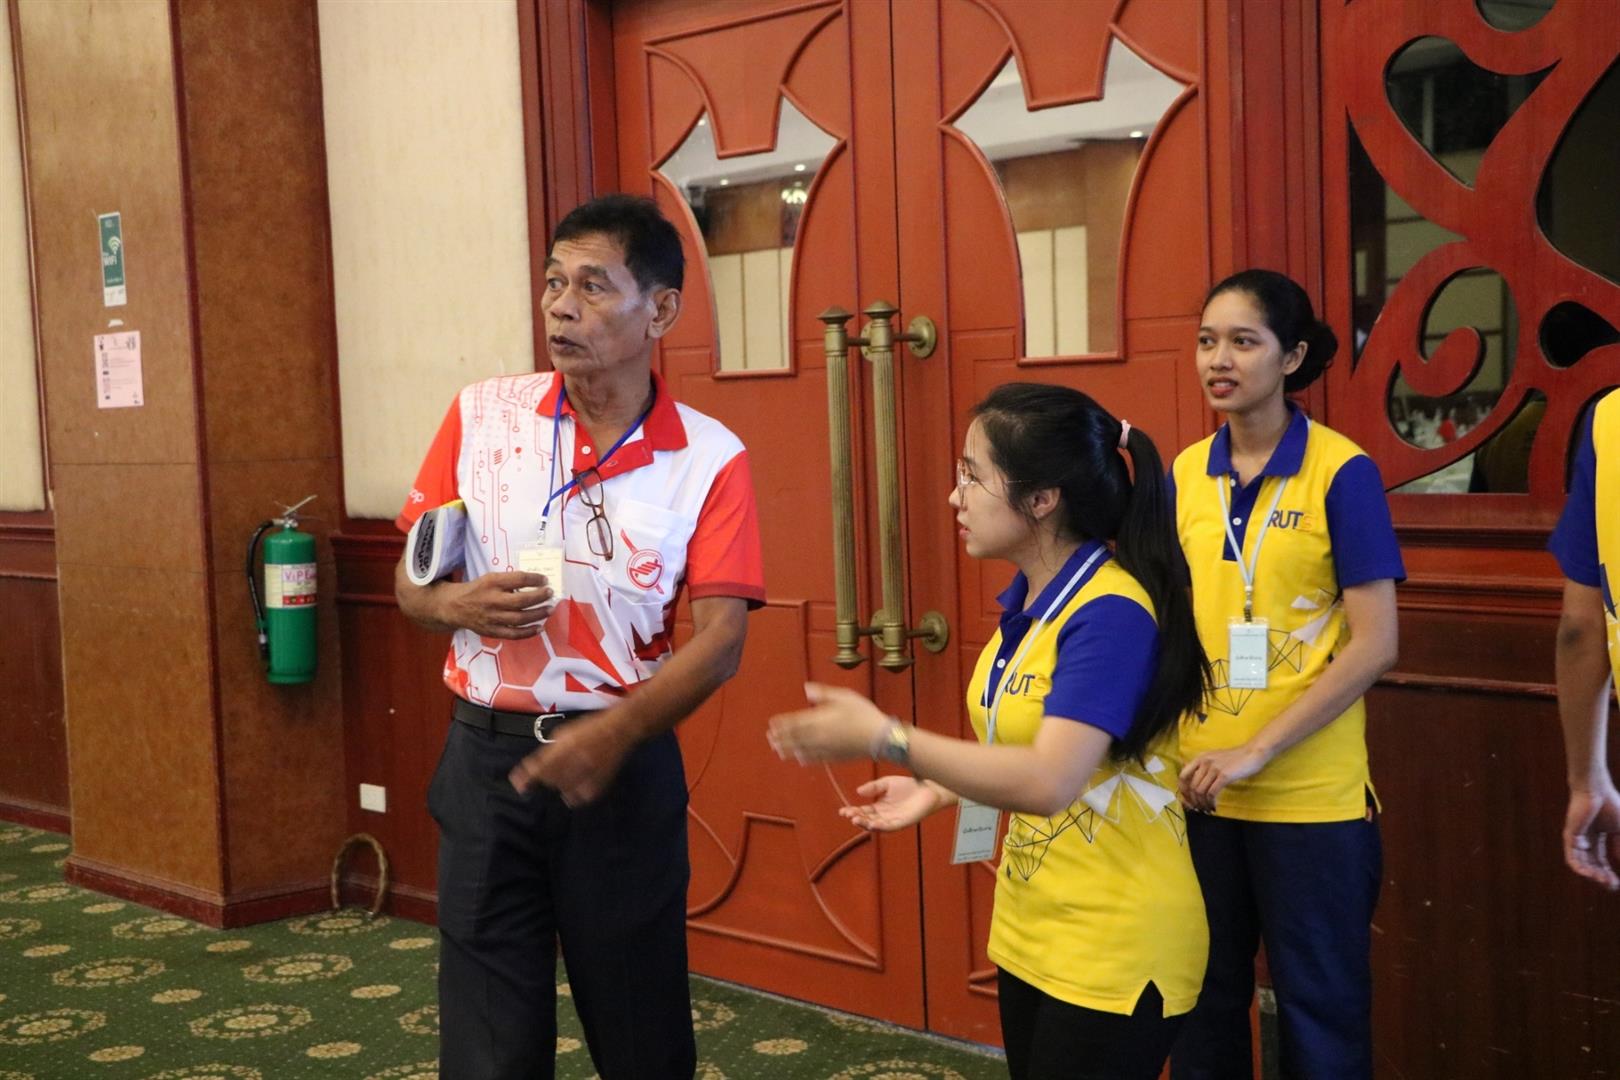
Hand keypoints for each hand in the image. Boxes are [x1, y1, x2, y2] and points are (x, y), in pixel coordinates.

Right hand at [441, 571, 553, 638]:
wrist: (454, 607)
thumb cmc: (478, 590)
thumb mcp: (491, 578)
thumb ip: (509, 581)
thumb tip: (535, 583)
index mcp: (492, 583)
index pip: (517, 579)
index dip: (534, 579)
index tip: (545, 579)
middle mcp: (492, 600)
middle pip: (520, 601)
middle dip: (539, 597)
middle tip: (550, 594)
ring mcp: (492, 618)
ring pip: (519, 619)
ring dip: (538, 615)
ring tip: (550, 609)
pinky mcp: (492, 631)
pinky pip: (513, 634)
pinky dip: (528, 632)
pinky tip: (540, 628)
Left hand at [509, 711, 634, 805]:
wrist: (620, 729)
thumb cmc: (590, 727)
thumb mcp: (565, 732)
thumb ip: (549, 749)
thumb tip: (534, 765)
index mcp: (566, 746)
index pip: (540, 767)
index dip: (526, 777)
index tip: (518, 782)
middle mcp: (577, 761)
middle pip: (550, 781)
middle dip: (543, 780)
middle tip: (541, 777)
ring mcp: (589, 774)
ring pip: (564, 790)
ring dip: (558, 786)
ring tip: (559, 780)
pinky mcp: (600, 783)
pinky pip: (581, 797)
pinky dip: (574, 795)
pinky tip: (572, 789)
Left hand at [767, 683, 888, 763]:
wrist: (879, 738)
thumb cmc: (863, 714)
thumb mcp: (844, 696)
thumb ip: (823, 694)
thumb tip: (806, 689)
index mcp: (819, 719)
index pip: (794, 722)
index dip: (782, 724)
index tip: (772, 724)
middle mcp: (819, 736)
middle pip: (795, 738)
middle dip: (781, 738)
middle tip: (770, 738)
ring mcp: (826, 748)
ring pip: (802, 750)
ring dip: (788, 750)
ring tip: (778, 750)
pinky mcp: (834, 757)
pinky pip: (815, 759)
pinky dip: (805, 758)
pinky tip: (800, 759)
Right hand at [839, 776, 941, 831]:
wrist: (927, 788)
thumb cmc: (908, 786)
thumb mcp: (886, 783)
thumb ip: (873, 787)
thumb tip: (858, 792)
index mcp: (878, 806)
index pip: (862, 811)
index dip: (852, 812)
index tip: (843, 811)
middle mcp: (883, 815)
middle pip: (866, 820)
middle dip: (856, 818)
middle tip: (848, 815)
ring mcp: (892, 820)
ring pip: (875, 826)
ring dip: (865, 824)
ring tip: (856, 820)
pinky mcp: (902, 823)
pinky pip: (889, 827)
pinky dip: (880, 827)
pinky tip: (872, 824)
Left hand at [1179, 743, 1272, 812]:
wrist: (1252, 753)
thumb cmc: (1235, 758)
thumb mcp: (1215, 759)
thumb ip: (1204, 768)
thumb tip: (1193, 786)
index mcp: (1200, 758)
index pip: (1183, 776)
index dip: (1183, 791)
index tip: (1188, 800)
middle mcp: (1204, 762)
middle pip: (1192, 787)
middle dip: (1194, 801)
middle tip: (1199, 809)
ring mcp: (1214, 768)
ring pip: (1200, 791)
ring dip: (1202, 804)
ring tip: (1207, 809)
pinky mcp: (1224, 775)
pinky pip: (1211, 793)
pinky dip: (1211, 803)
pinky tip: (1214, 807)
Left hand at [1563, 783, 1619, 890]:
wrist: (1596, 790)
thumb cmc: (1610, 805)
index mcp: (1596, 838)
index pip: (1601, 861)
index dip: (1609, 873)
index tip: (1616, 883)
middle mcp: (1585, 840)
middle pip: (1591, 864)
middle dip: (1602, 876)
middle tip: (1611, 885)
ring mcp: (1576, 838)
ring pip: (1581, 863)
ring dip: (1593, 874)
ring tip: (1604, 881)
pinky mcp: (1570, 836)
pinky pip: (1572, 856)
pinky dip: (1580, 867)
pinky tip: (1590, 874)